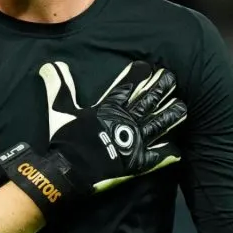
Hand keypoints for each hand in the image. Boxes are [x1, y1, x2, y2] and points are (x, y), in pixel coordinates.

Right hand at [0, 61, 186, 219]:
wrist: (70, 168)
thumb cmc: (67, 137)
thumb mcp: (60, 107)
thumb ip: (59, 85)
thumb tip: (49, 64)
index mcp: (110, 108)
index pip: (127, 86)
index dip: (138, 75)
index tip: (149, 66)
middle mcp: (126, 121)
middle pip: (148, 101)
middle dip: (161, 88)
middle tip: (172, 78)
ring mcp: (135, 141)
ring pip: (158, 125)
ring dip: (170, 115)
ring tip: (183, 106)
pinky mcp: (138, 161)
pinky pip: (157, 157)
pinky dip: (167, 154)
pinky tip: (178, 150)